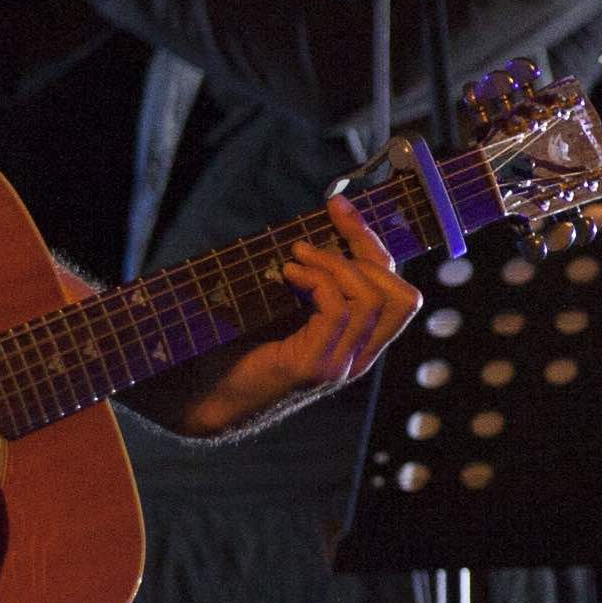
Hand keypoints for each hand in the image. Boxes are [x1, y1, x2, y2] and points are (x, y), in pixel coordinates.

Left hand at [155, 215, 425, 437]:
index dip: (374, 244)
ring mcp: (339, 365)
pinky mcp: (313, 367)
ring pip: (372, 300)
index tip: (339, 208)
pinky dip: (316, 282)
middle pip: (403, 297)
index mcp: (358, 341)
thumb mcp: (284, 304)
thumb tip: (321, 226)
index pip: (398, 292)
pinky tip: (287, 275)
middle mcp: (358, 357)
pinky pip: (339, 312)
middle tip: (321, 230)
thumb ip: (312, 281)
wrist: (199, 395)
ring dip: (333, 265)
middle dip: (366, 247)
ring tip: (295, 257)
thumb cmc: (235, 347)